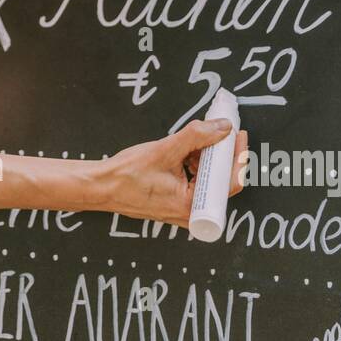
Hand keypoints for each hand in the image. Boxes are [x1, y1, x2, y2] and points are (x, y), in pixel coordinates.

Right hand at [98, 121, 248, 228]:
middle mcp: (190, 213)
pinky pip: (195, 184)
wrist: (102, 186)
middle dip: (219, 155)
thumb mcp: (164, 150)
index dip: (237, 156)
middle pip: (219, 181)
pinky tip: (185, 153)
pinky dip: (194, 166)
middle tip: (219, 132)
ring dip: (205, 159)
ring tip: (195, 142)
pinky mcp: (176, 203)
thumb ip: (196, 136)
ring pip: (207, 181)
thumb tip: (221, 127)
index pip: (229, 182)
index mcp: (191, 205)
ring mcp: (183, 210)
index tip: (238, 135)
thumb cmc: (126, 175)